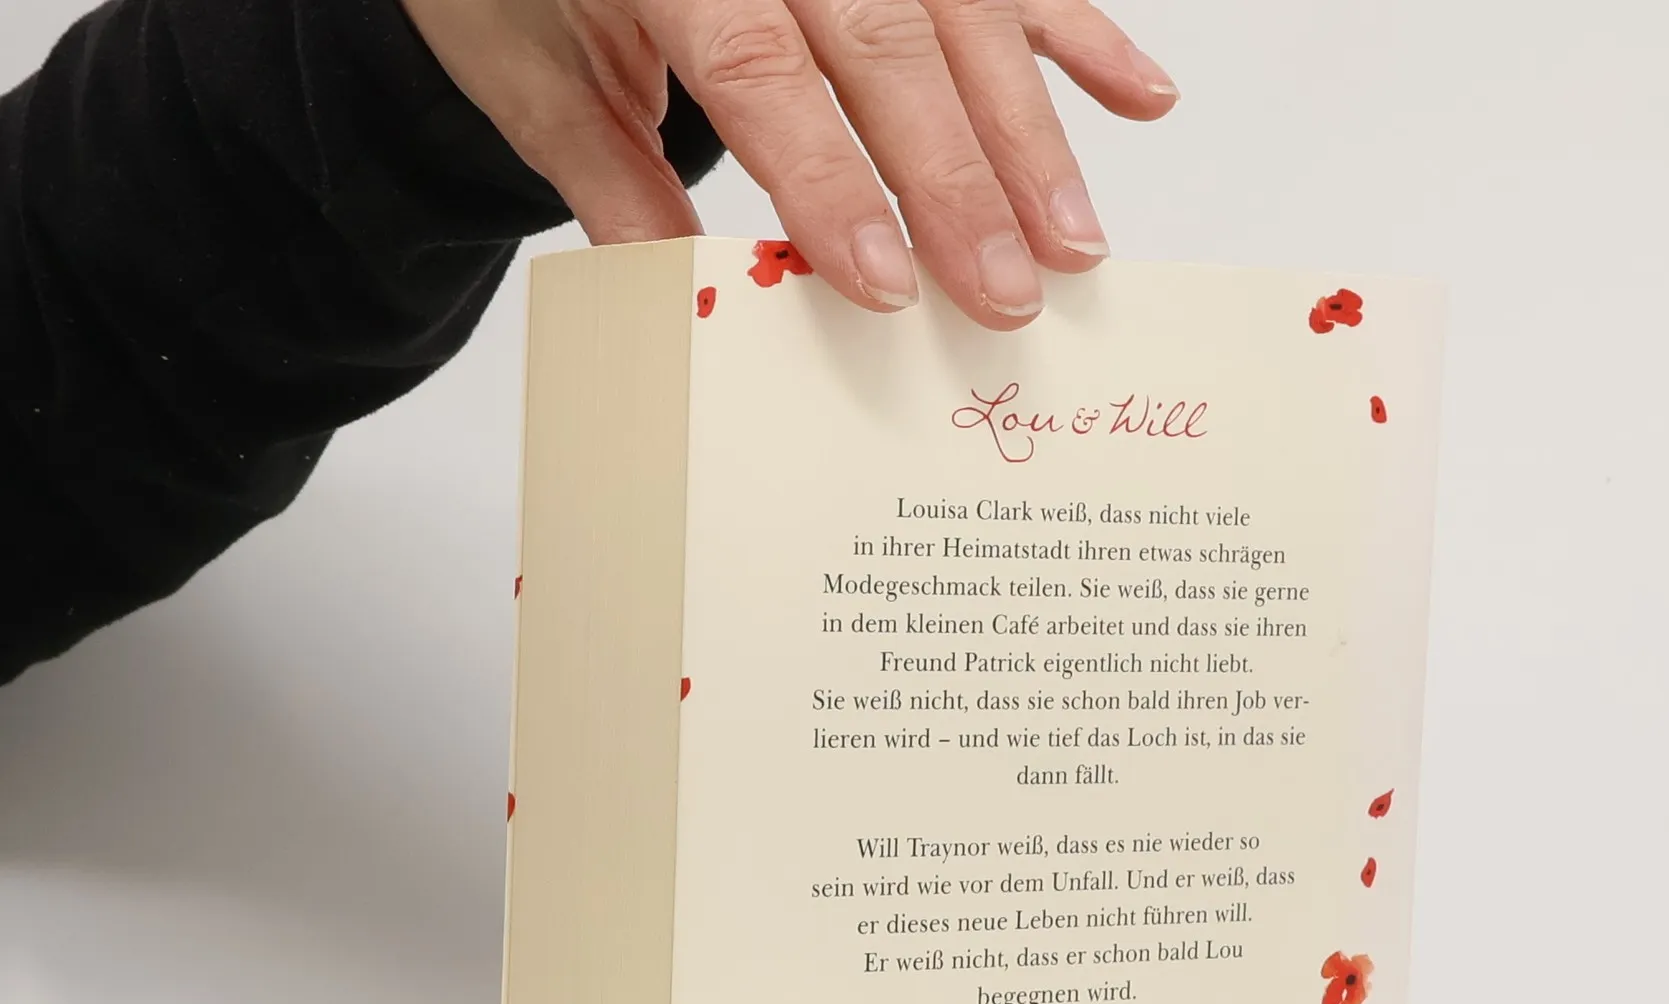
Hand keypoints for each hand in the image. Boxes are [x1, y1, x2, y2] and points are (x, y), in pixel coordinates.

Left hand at [401, 0, 1177, 327]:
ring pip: (964, 9)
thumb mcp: (529, 69)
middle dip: (960, 180)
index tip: (886, 283)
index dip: (829, 179)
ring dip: (1031, 129)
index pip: (760, 66)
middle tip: (1012, 293)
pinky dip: (1076, 32)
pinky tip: (1139, 97)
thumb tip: (695, 308)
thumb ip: (612, 183)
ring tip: (1077, 240)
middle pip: (888, 44)